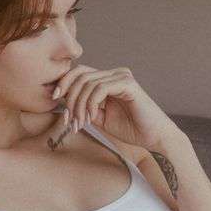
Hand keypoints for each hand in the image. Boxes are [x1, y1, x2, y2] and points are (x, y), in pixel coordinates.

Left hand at [52, 64, 178, 152]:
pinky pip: (100, 89)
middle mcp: (115, 74)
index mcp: (108, 79)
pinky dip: (90, 104)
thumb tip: (63, 100)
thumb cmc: (130, 129)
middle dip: (69, 97)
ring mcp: (122, 77)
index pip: (79, 72)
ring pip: (88, 83)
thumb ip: (84, 106)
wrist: (154, 137)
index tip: (55, 102)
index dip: (64, 84)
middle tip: (69, 120)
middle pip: (80, 74)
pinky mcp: (128, 84)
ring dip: (79, 105)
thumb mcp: (100, 118)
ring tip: (79, 124)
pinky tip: (90, 118)